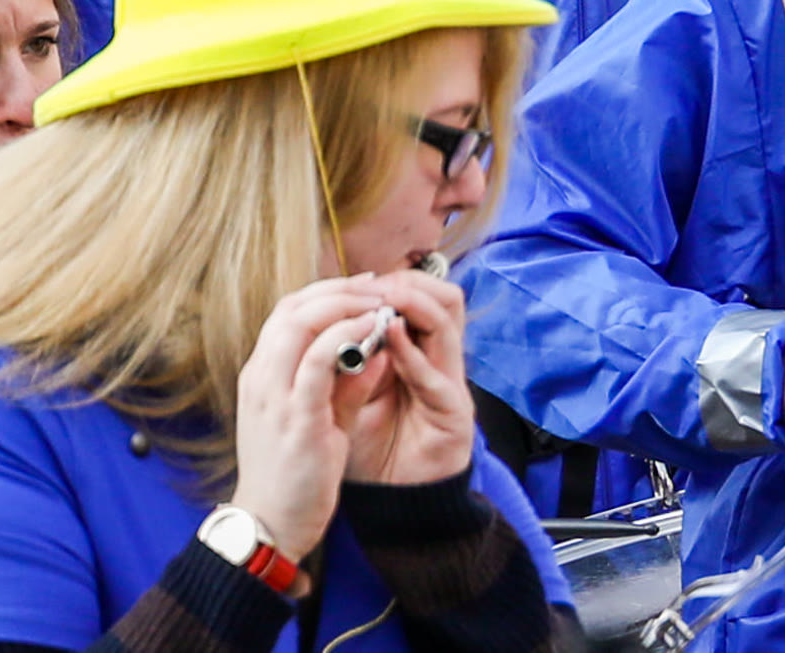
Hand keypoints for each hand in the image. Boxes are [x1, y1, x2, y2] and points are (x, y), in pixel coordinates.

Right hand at [229, 278, 390, 557]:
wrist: (271, 526)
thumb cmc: (294, 473)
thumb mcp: (322, 417)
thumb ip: (345, 382)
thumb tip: (377, 348)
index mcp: (262, 374)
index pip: (287, 312)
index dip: (326, 291)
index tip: (363, 286)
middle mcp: (261, 377)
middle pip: (292, 307)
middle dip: (338, 289)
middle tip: (377, 286)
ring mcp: (273, 395)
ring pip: (299, 323)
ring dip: (343, 304)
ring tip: (378, 303)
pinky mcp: (295, 417)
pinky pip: (316, 360)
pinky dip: (344, 336)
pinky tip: (371, 331)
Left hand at [342, 271, 475, 486]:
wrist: (390, 506)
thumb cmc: (370, 451)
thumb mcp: (350, 396)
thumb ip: (347, 362)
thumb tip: (328, 322)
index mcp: (417, 357)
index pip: (419, 300)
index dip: (392, 282)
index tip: (356, 278)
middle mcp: (440, 365)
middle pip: (445, 301)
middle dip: (408, 284)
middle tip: (375, 281)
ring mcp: (452, 389)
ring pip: (449, 326)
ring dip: (415, 306)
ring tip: (385, 297)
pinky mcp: (456, 418)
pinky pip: (439, 378)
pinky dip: (414, 356)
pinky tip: (392, 340)